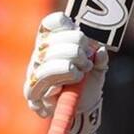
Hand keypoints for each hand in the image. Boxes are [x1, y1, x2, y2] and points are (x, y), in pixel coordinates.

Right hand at [23, 12, 108, 133]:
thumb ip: (100, 59)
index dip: (67, 25)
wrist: (83, 109)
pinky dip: (66, 75)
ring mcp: (34, 72)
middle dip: (76, 48)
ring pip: (48, 57)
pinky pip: (46, 77)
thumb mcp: (98, 69)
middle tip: (87, 60)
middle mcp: (39, 55)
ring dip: (70, 61)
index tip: (82, 38)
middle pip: (53, 40)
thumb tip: (100, 52)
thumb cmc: (88, 84)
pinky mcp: (33, 91)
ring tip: (82, 70)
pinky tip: (76, 79)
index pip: (51, 23)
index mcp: (52, 43)